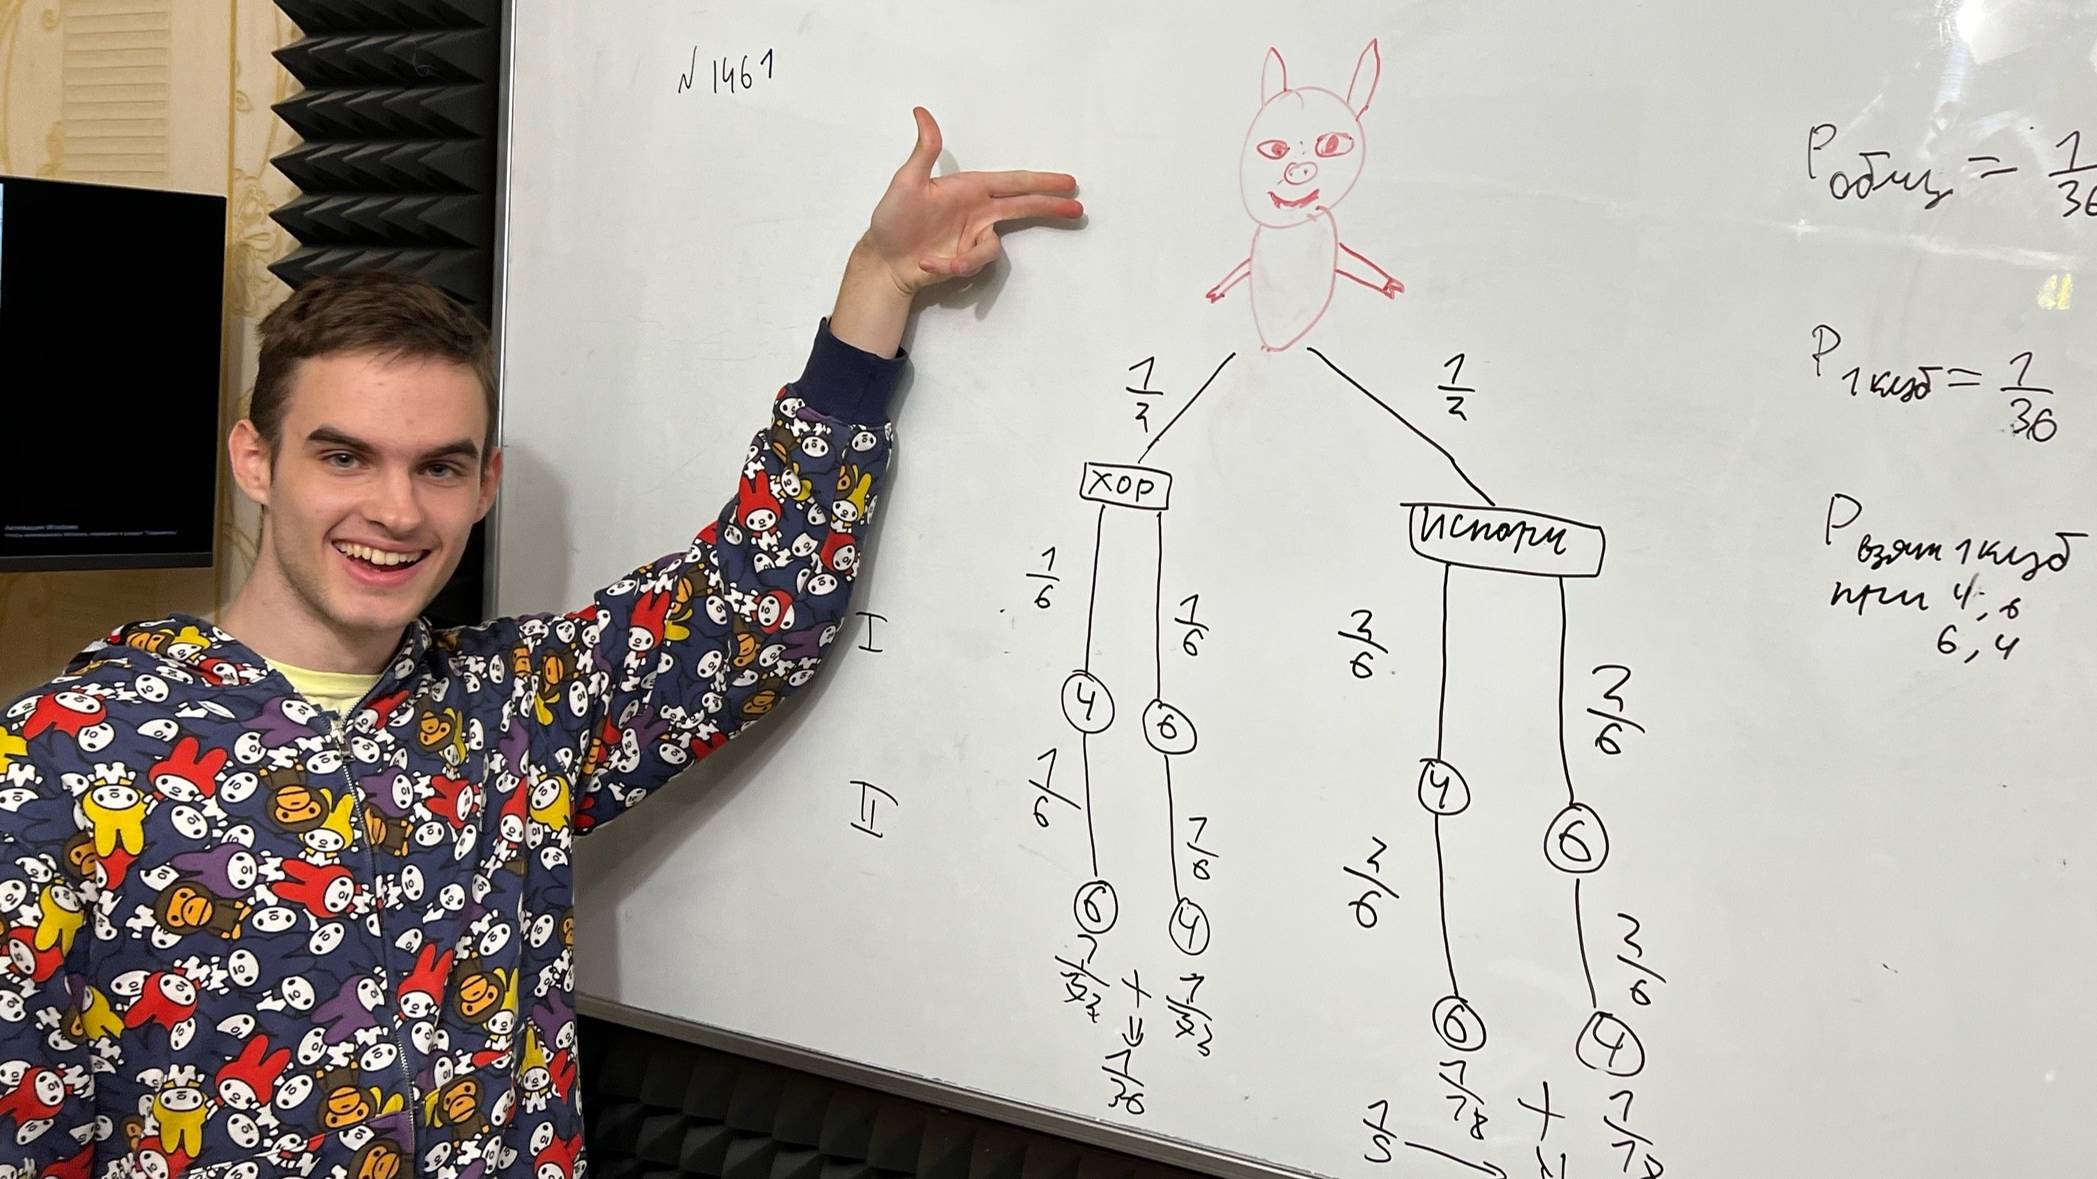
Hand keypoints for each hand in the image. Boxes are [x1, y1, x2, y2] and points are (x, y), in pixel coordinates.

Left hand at [828, 108, 1081, 356]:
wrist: (884, 259)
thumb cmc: (892, 218)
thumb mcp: (906, 182)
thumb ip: (924, 151)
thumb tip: (922, 113)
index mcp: (969, 188)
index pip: (1012, 183)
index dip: (1041, 182)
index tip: (1067, 182)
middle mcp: (977, 210)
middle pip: (1022, 208)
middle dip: (1049, 207)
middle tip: (1076, 208)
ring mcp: (973, 236)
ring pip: (992, 247)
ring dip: (969, 258)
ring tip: (938, 262)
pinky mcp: (966, 259)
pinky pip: (972, 263)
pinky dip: (949, 266)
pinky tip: (927, 264)